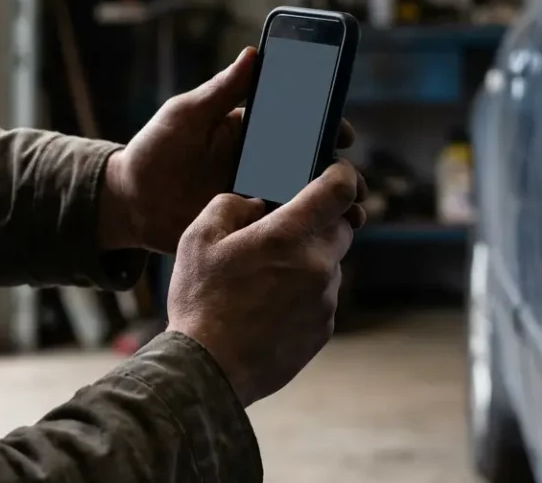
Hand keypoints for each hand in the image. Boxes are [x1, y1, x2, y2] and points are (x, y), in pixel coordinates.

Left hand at [101, 47, 366, 253]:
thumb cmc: (154, 151)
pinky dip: (307, 233)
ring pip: (306, 199)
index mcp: (252, 131)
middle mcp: (262, 163)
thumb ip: (221, 90)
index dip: (327, 126)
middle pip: (312, 165)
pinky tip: (321, 242)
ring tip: (348, 216)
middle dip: (338, 172)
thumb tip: (253, 53)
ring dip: (331, 205)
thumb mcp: (186, 114)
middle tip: (352, 182)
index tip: (343, 133)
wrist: (129, 204)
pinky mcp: (249, 228)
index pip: (300, 124)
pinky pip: (284, 230)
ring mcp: (258, 197)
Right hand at [166, 160, 359, 406]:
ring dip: (310, 260)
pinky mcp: (324, 328)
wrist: (208, 369)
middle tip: (284, 231)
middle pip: (340, 228)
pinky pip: (323, 296)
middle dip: (319, 222)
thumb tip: (257, 203)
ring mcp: (325, 300)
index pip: (339, 191)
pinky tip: (270, 305)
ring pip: (330, 263)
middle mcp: (317, 265)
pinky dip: (305, 292)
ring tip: (267, 278)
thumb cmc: (200, 301)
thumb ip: (231, 205)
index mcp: (288, 236)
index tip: (335, 172)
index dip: (342, 175)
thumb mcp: (199, 238)